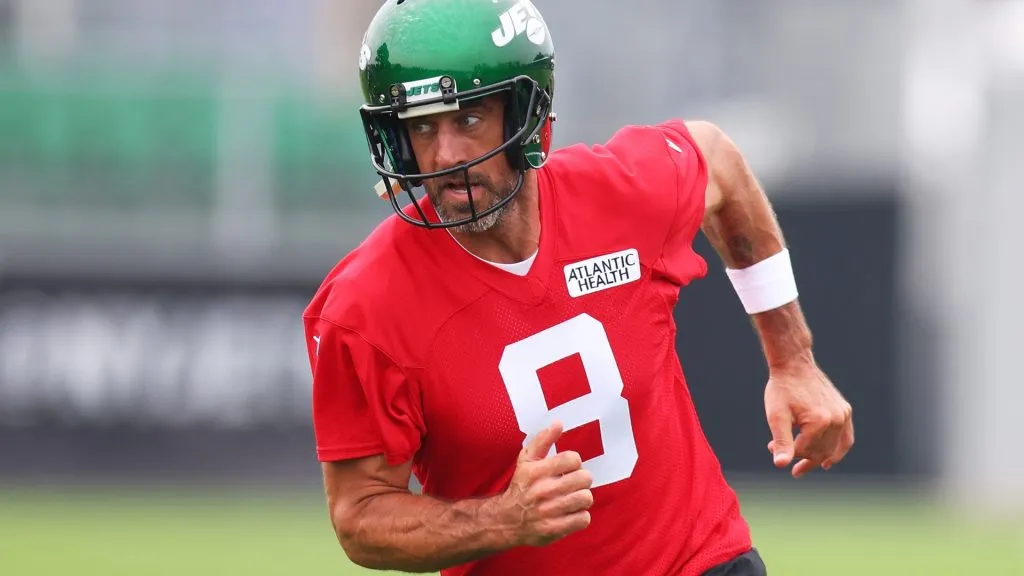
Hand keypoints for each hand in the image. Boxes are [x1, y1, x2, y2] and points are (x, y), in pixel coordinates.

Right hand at [499, 421, 593, 546]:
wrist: (506, 520)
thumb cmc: (520, 486)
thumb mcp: (526, 460)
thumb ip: (543, 440)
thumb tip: (558, 423)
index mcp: (536, 471)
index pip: (572, 459)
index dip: (574, 462)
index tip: (567, 468)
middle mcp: (542, 491)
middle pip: (584, 478)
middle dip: (581, 480)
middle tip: (573, 484)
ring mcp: (548, 511)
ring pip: (586, 498)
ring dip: (581, 498)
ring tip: (572, 498)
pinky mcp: (554, 529)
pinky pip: (583, 519)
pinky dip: (580, 516)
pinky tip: (570, 513)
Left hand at [765, 361, 853, 477]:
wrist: (794, 364)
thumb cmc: (782, 389)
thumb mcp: (776, 416)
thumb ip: (781, 441)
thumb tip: (780, 465)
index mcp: (819, 421)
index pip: (803, 450)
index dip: (786, 452)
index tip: (770, 446)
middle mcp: (836, 419)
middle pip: (820, 451)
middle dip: (801, 456)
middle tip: (785, 458)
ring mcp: (843, 414)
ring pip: (833, 447)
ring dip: (817, 457)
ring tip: (804, 467)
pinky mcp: (845, 410)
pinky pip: (846, 437)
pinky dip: (838, 449)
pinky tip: (828, 460)